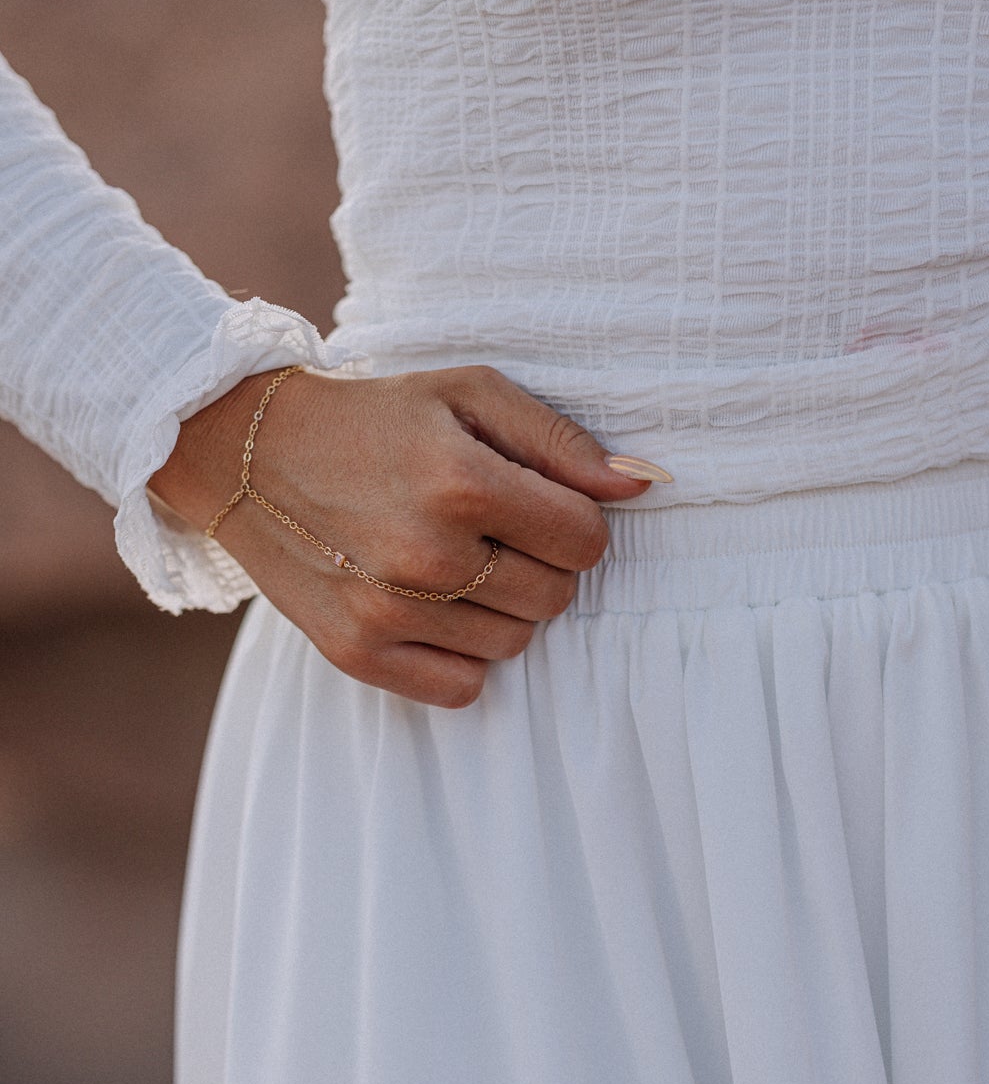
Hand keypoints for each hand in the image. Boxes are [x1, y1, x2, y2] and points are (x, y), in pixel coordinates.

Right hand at [149, 366, 668, 707]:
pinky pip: (463, 687)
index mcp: (461, 482)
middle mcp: (426, 554)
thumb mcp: (469, 395)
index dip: (575, 523)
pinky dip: (460, 655)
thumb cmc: (376, 420)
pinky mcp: (358, 654)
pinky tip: (430, 607)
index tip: (537, 506)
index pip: (586, 541)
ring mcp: (388, 611)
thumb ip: (561, 441)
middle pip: (556, 598)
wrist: (250, 454)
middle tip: (487, 531)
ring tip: (452, 563)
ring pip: (515, 645)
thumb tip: (643, 485)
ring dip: (500, 609)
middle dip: (538, 564)